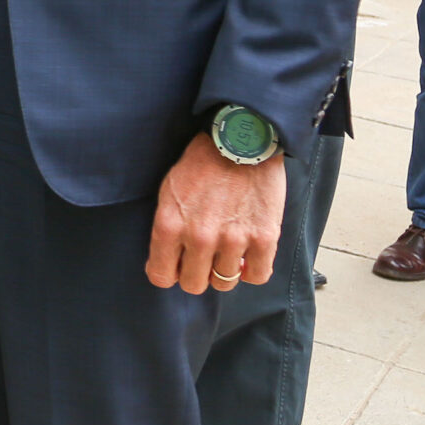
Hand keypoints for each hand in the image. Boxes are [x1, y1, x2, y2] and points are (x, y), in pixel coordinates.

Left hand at [146, 133, 285, 293]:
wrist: (241, 140)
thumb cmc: (202, 163)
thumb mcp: (169, 190)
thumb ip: (167, 228)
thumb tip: (169, 261)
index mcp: (169, 224)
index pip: (161, 277)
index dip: (169, 274)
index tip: (177, 266)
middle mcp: (199, 237)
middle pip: (194, 285)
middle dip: (196, 274)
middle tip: (204, 258)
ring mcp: (233, 239)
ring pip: (224, 282)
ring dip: (225, 270)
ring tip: (227, 251)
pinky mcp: (263, 238)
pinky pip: (257, 277)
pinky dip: (253, 270)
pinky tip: (249, 255)